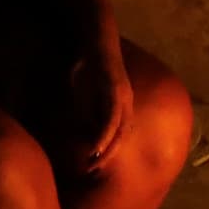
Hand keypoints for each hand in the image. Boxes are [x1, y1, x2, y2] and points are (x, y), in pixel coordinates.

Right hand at [65, 27, 133, 174]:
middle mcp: (126, 102)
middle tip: (93, 170)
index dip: (109, 151)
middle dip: (109, 155)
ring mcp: (123, 95)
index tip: (95, 165)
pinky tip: (96, 144)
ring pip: (119, 129)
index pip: (119, 133)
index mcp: (121, 104)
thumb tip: (82, 128)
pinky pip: (112, 115)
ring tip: (94, 163)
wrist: (94, 38)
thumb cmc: (89, 64)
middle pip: (122, 135)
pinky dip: (105, 132)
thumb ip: (87, 109)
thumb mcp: (86, 91)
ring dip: (107, 148)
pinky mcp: (116, 89)